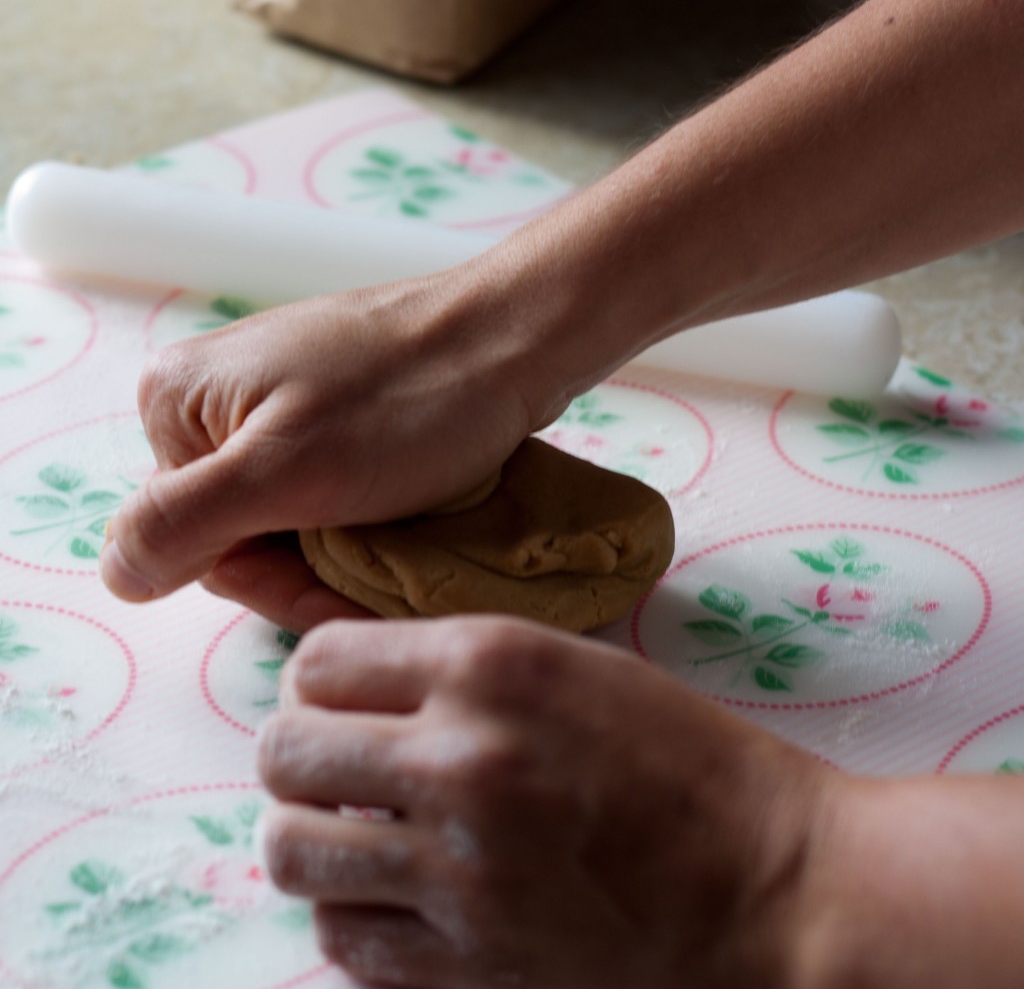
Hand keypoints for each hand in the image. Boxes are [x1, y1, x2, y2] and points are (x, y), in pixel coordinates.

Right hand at [100, 269, 542, 628]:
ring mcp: (278, 402)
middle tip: (376, 590)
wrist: (511, 338)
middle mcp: (217, 399)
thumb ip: (183, 521)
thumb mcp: (284, 470)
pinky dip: (359, 524)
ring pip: (286, 516)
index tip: (337, 598)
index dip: (263, 580)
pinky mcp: (332, 411)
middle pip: (237, 529)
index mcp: (177, 403)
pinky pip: (325, 489)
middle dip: (305, 570)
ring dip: (338, 556)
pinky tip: (400, 537)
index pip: (187, 538)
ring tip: (397, 569)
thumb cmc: (406, 400)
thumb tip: (116, 573)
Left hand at [256, 615, 835, 987]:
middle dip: (300, 756)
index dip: (319, 681)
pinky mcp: (468, 965)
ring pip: (290, 850)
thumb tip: (355, 689)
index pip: (319, 662)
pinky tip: (398, 895)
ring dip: (312, 837)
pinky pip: (341, 937)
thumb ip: (458, 666)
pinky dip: (352, 913)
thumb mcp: (574, 667)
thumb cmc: (688, 758)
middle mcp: (461, 758)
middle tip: (341, 768)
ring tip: (360, 834)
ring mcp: (459, 869)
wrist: (778, 886)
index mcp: (491, 665)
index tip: (342, 701)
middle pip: (284, 751)